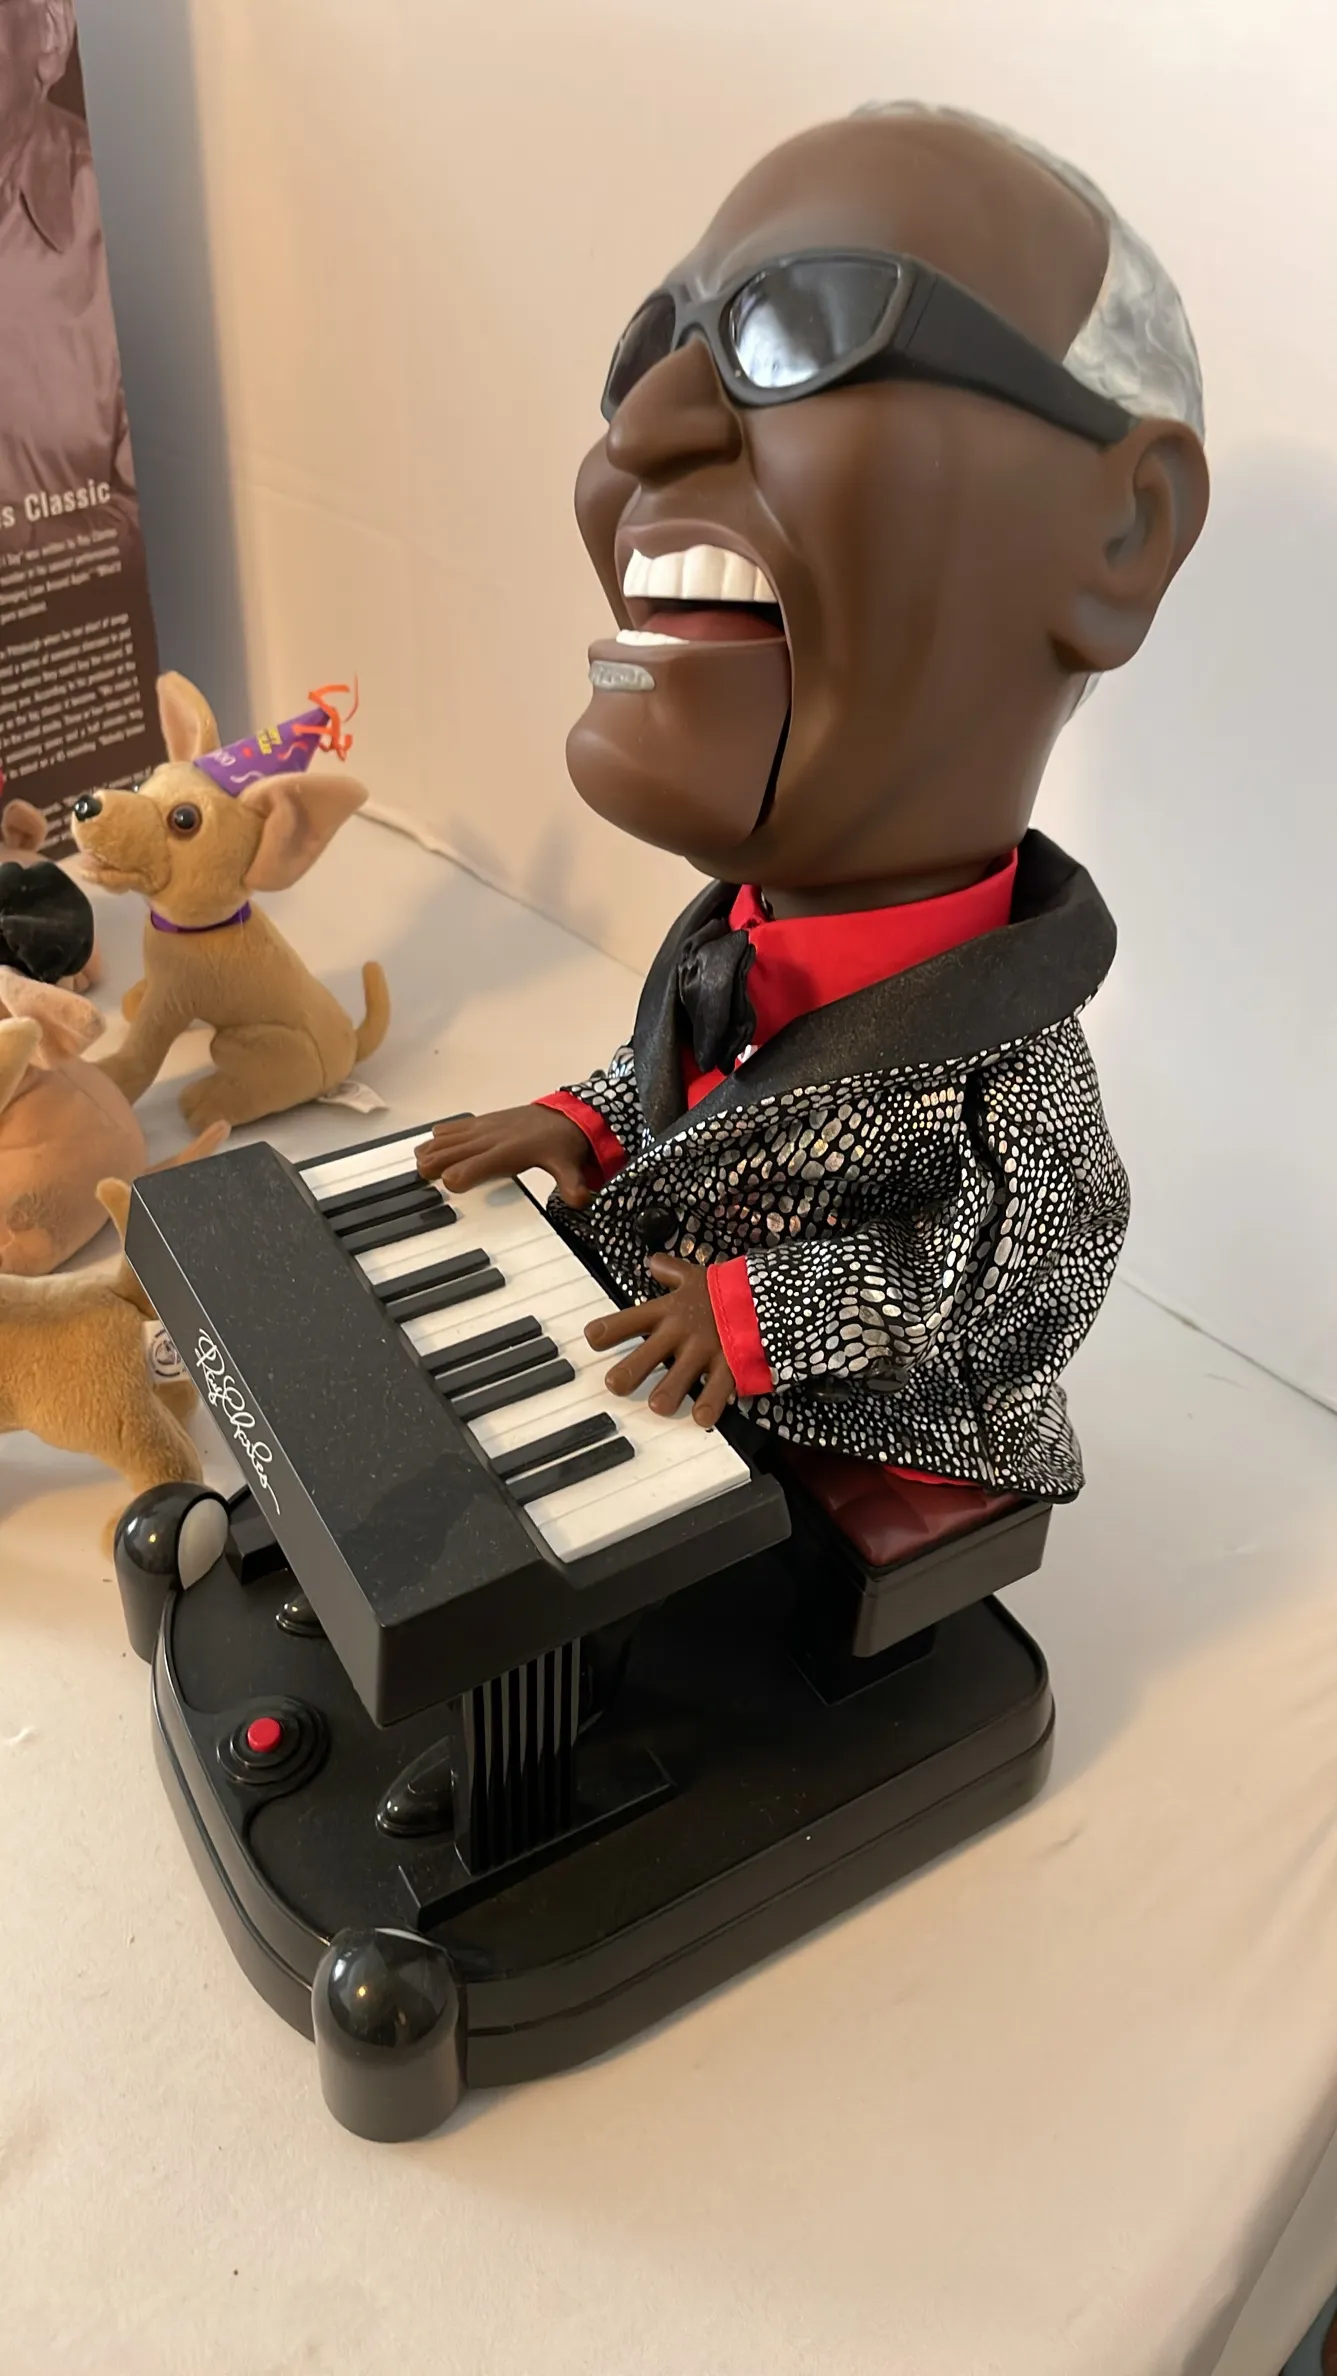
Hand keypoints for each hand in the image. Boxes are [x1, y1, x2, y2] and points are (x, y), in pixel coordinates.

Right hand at [415, 1105, 598, 1205]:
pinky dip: (437, 1137)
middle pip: (451, 1151)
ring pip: (447, 1138)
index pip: (472, 1165)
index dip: (457, 1178)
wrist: (565, 1116)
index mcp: (505, 1152)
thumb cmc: (560, 1143)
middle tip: (421, 1177)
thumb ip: (572, 1185)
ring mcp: (483, 1129)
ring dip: (431, 1150)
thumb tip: (581, 1201)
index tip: (452, 1187)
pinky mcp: (481, 1123)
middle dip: (434, 1164)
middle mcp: (489, 1138)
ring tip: (418, 1164)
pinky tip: (427, 1146)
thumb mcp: (569, 1166)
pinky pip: (453, 1128)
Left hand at [585, 1255, 734, 1427]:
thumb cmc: (730, 1289)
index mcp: (670, 1311)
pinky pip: (718, 1389)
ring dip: (666, 1395)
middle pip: (647, 1354)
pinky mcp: (731, 1365)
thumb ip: (672, 1271)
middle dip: (629, 1372)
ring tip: (658, 1406)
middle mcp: (683, 1333)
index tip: (592, 1337)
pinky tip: (701, 1417)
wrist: (772, 1294)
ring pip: (679, 1379)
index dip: (609, 1329)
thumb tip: (654, 1261)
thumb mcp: (697, 1276)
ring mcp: (706, 1351)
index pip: (632, 1319)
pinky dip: (709, 1405)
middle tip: (615, 1385)